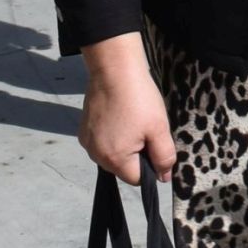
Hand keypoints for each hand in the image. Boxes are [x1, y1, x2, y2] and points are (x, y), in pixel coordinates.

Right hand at [78, 34, 175, 182]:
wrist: (114, 69)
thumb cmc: (139, 99)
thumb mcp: (159, 129)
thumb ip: (164, 157)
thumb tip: (163, 178)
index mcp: (115, 159)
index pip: (137, 179)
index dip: (150, 163)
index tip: (153, 140)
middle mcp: (96, 155)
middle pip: (123, 167)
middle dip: (136, 154)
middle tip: (144, 127)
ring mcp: (87, 142)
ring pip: (112, 154)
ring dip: (124, 144)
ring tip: (131, 119)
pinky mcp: (83, 130)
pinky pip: (102, 142)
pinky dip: (112, 134)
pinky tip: (118, 115)